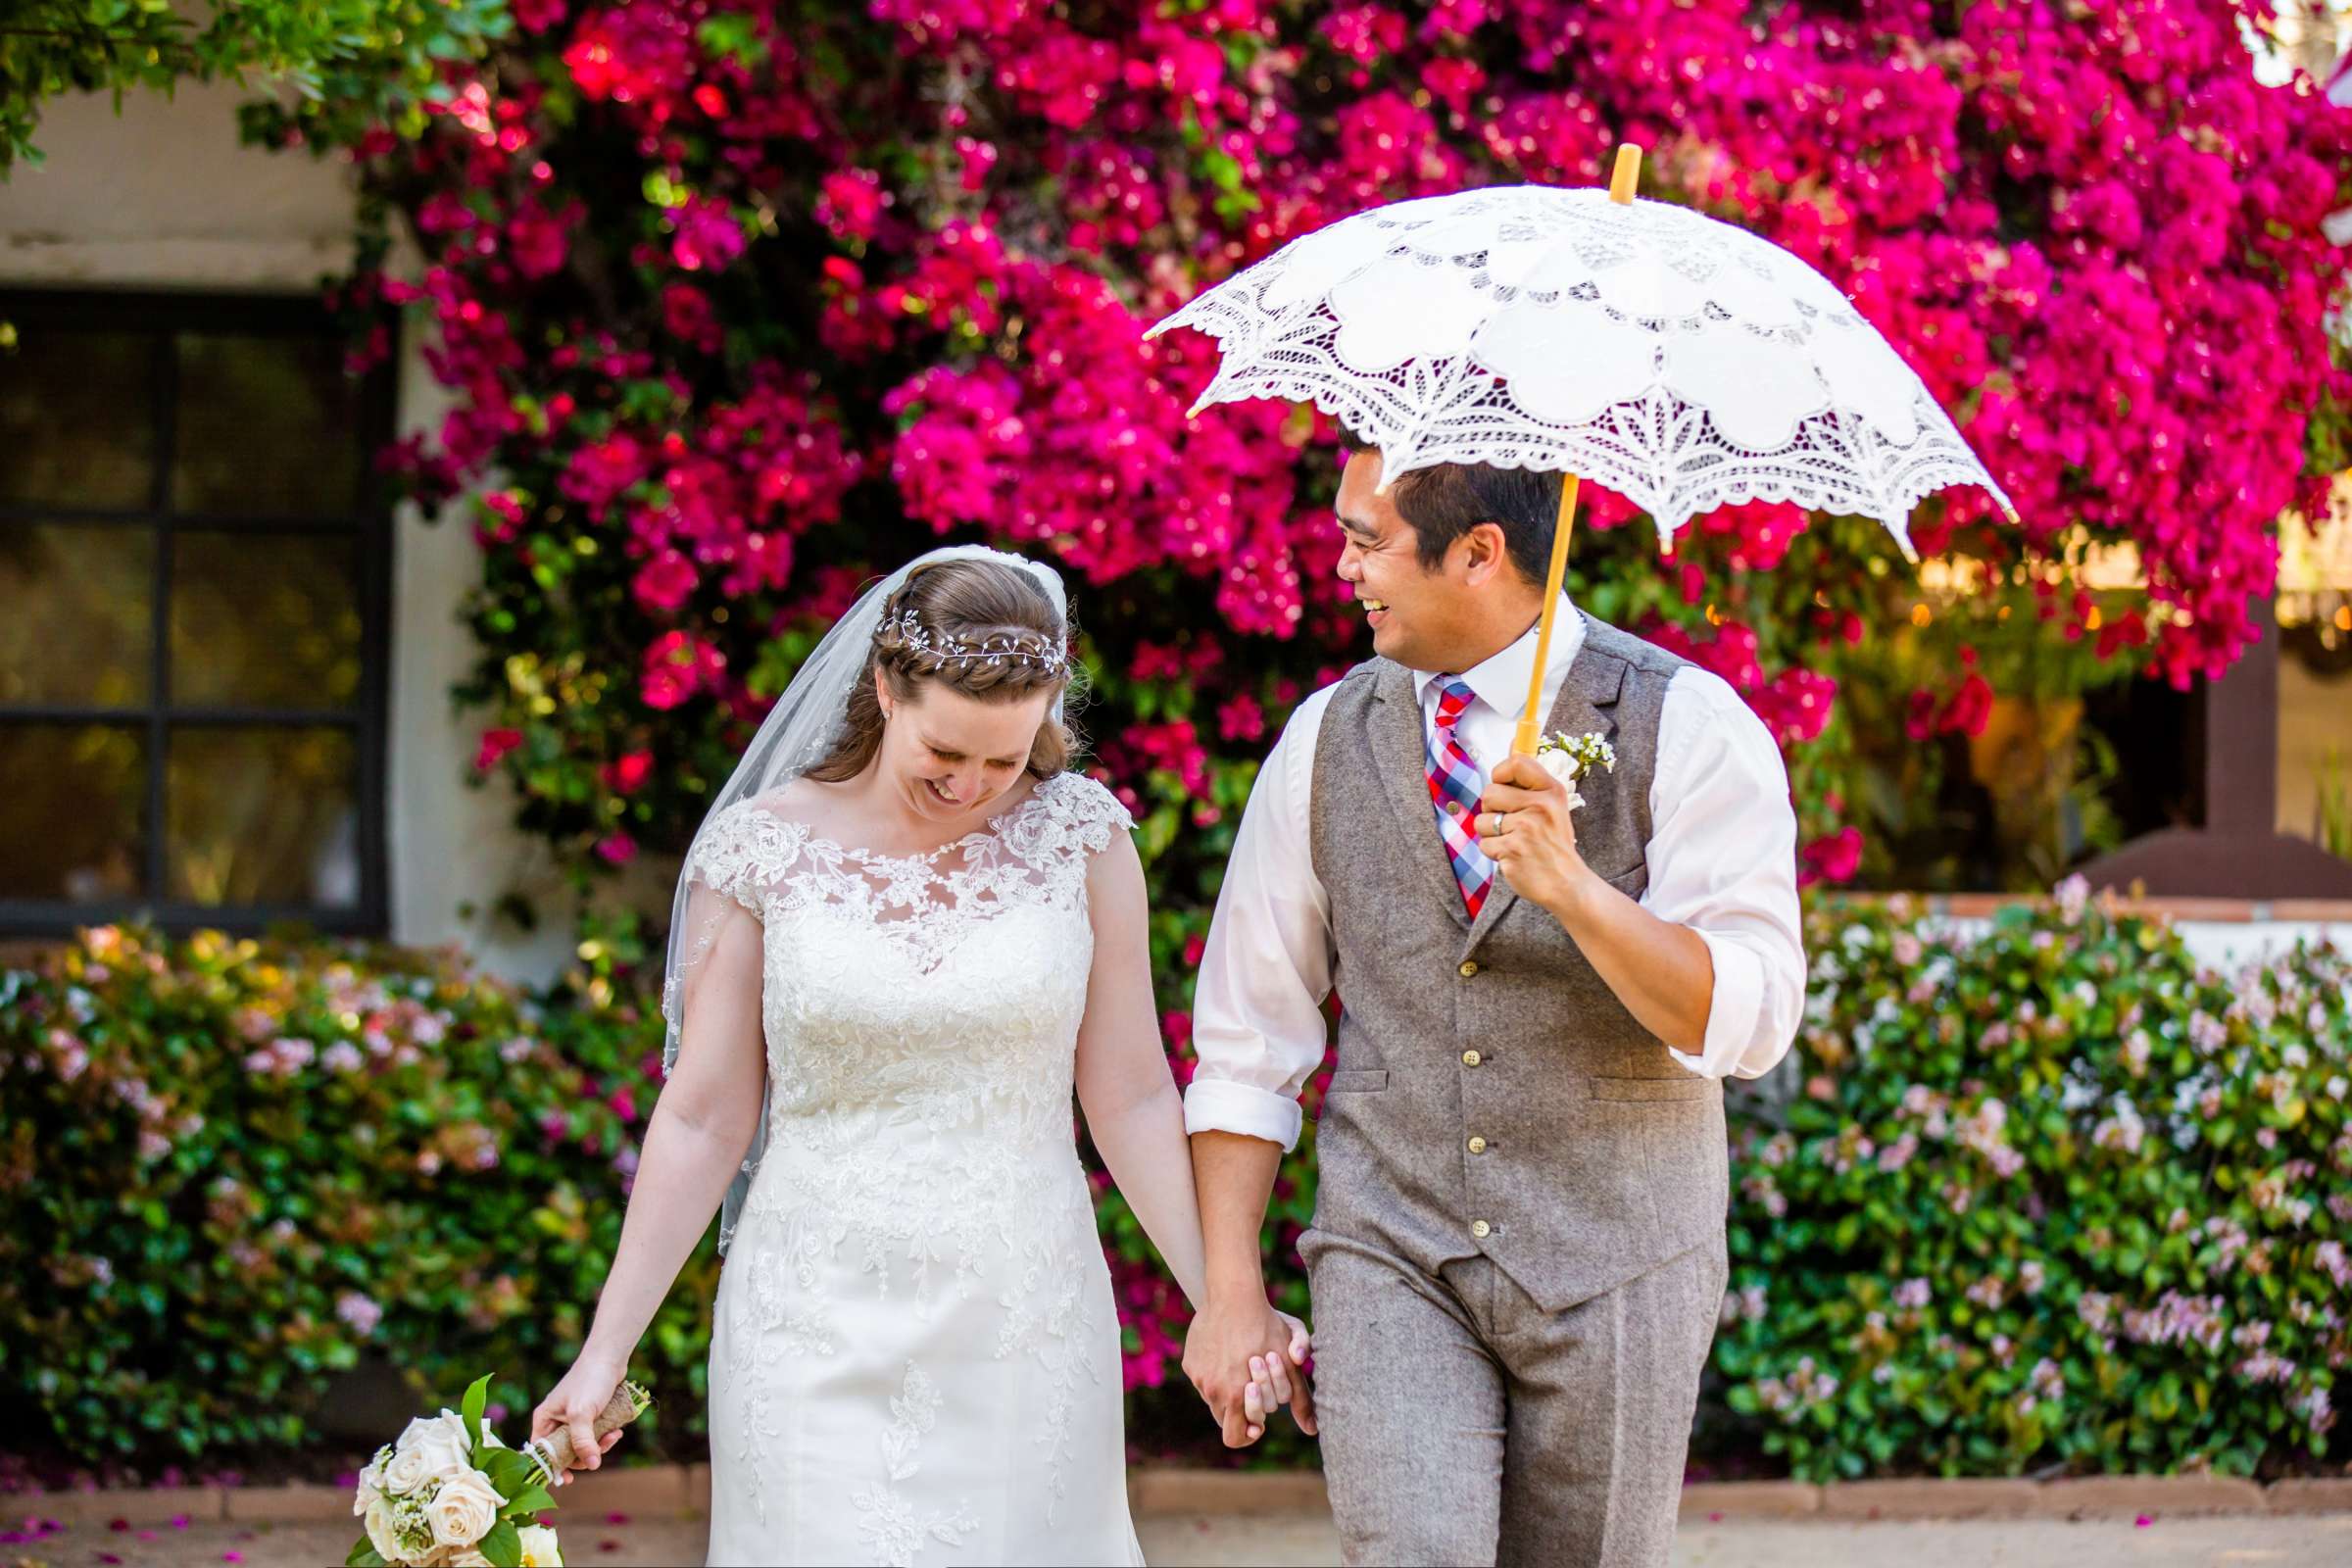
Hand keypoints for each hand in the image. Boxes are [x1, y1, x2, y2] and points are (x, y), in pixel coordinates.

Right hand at [529, 1351, 628, 1485]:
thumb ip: (583, 1441)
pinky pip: (594, 1436)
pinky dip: (605, 1437)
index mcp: (544, 1420)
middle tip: (600, 1451)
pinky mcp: (590, 1417)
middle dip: (584, 1454)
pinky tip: (617, 1431)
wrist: (610, 1357)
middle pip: (565, 1452)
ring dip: (599, 1445)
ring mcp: (573, 1420)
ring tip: (614, 1436)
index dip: (553, 1467)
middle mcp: (556, 1421)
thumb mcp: (582, 1413)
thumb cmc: (590, 1380)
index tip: (568, 1479)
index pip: (542, 1452)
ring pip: (583, 1446)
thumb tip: (591, 1465)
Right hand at [1183, 1298, 1315, 1447]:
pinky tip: (1228, 1351)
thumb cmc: (1267, 1325)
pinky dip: (1215, 1372)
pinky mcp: (1189, 1363)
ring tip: (1242, 1362)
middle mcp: (1212, 1391)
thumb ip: (1300, 1398)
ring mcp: (1198, 1377)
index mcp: (1236, 1396)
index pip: (1235, 1437)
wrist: (1234, 1294)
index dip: (1249, 1431)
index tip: (1259, 1423)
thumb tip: (1312, 1429)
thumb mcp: (1291, 1361)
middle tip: (1254, 1388)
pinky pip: (1203, 1379)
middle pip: (1224, 1421)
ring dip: (1228, 1390)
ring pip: (1214, 1399)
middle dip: (1241, 1411)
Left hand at [1480, 752, 1597, 917]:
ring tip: (1513, 841)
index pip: (1516, 763)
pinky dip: (1494, 853)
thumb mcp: (1552, 804)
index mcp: (1551, 790)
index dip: (1501, 773)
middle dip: (1491, 810)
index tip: (1505, 786)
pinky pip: (1484, 844)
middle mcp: (1539, 806)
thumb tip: (1514, 741)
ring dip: (1491, 834)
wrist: (1566, 882)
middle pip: (1489, 793)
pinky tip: (1513, 855)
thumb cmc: (1554, 842)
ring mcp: (1525, 829)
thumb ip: (1529, 778)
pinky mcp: (1512, 850)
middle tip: (1510, 823)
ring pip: (1482, 821)